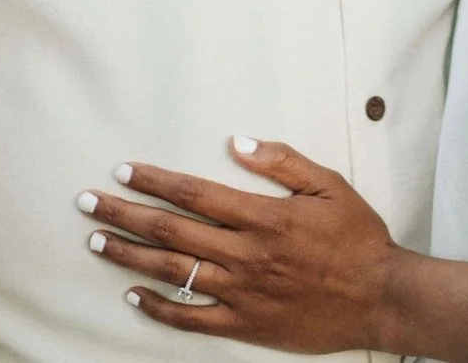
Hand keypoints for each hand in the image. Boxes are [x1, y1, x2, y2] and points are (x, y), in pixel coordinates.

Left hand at [76, 138, 396, 351]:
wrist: (378, 296)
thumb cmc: (357, 238)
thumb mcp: (329, 185)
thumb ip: (282, 162)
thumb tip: (239, 142)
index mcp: (264, 216)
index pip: (195, 193)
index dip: (155, 181)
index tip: (125, 171)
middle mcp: (245, 254)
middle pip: (172, 230)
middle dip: (125, 214)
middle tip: (90, 203)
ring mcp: (241, 292)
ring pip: (173, 271)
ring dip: (131, 254)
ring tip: (98, 242)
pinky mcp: (244, 324)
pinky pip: (191, 317)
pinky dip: (158, 307)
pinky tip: (133, 294)